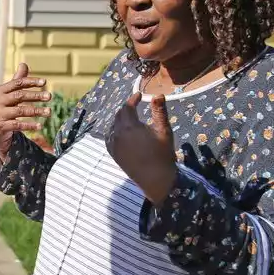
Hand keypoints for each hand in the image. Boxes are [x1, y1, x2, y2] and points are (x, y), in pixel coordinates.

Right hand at [0, 63, 51, 160]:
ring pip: (20, 111)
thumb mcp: (7, 94)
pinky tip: (40, 126)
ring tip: (49, 112)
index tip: (44, 82)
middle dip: (36, 95)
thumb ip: (16, 80)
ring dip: (36, 111)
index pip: (17, 83)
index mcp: (0, 90)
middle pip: (19, 96)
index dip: (31, 82)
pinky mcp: (1, 126)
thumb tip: (24, 64)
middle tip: (50, 96)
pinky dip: (29, 126)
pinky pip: (18, 125)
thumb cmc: (2, 107)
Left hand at [106, 92, 176, 206]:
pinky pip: (109, 137)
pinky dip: (114, 130)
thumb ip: (159, 111)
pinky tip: (120, 131)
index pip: (127, 107)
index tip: (139, 95)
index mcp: (130, 126)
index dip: (133, 99)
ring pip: (113, 126)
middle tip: (135, 105)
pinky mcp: (113, 154)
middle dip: (126, 108)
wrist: (155, 179)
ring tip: (129, 117)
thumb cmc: (162, 154)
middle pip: (119, 115)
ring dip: (120, 119)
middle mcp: (118, 134)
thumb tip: (158, 94)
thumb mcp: (164, 131)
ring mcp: (113, 145)